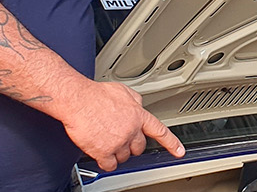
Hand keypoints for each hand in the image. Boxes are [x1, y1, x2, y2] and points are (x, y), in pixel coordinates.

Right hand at [60, 80, 185, 171]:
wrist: (77, 100)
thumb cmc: (95, 94)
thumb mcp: (122, 90)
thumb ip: (134, 100)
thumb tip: (139, 104)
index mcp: (138, 115)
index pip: (159, 131)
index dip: (171, 143)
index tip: (179, 151)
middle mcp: (131, 130)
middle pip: (139, 147)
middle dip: (131, 145)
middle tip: (120, 138)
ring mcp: (118, 142)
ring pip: (124, 157)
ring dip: (116, 152)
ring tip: (105, 140)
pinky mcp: (104, 152)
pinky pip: (109, 165)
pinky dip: (106, 162)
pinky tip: (101, 154)